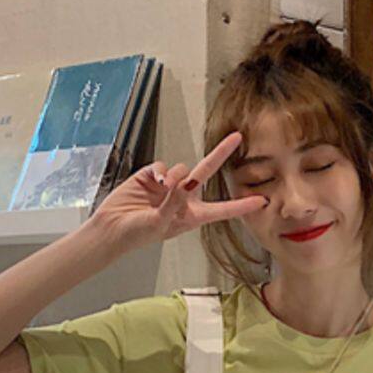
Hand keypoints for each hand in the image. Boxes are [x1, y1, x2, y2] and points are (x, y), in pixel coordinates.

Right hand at [88, 130, 266, 255]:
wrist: (111, 228)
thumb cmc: (137, 234)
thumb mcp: (160, 223)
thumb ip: (174, 201)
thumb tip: (182, 179)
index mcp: (192, 216)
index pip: (222, 210)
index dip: (241, 205)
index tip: (261, 201)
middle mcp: (183, 199)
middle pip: (206, 173)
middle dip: (221, 154)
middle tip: (236, 138)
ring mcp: (168, 186)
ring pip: (181, 169)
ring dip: (175, 177)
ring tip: (162, 191)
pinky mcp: (151, 176)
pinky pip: (162, 167)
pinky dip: (160, 173)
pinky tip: (153, 183)